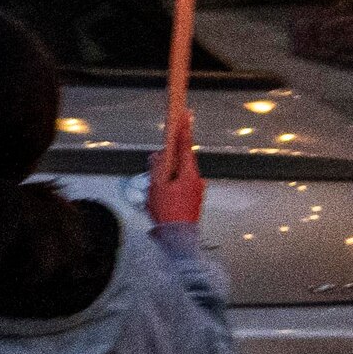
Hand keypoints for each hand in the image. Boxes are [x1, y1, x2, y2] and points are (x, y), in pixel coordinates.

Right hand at [149, 105, 205, 232]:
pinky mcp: (194, 199)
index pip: (184, 146)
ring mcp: (197, 189)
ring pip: (181, 174)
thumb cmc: (168, 213)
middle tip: (158, 162)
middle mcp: (196, 179)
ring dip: (168, 174)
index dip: (183, 129)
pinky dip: (171, 184)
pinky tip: (161, 195)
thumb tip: (158, 155)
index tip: (184, 114)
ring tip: (156, 188)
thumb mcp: (156, 187)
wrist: (179, 239)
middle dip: (169, 158)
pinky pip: (182, 184)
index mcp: (188, 173)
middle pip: (182, 160)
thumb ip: (156, 167)